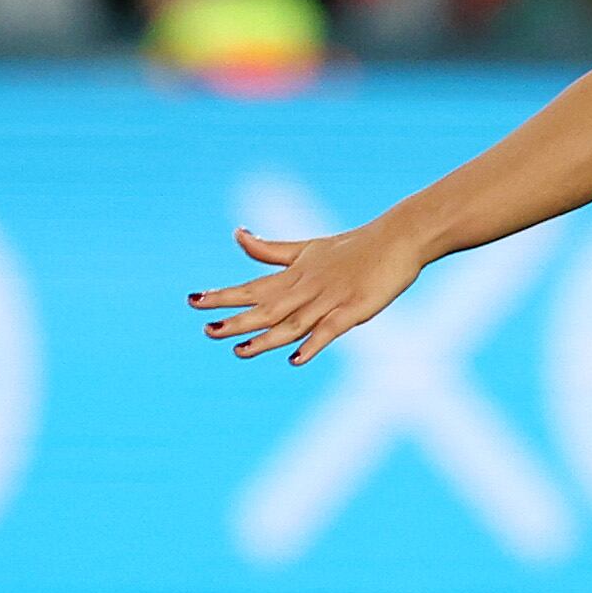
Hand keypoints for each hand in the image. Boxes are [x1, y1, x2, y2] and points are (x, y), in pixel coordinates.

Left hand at [189, 222, 429, 365]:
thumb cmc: (354, 245)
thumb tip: (237, 234)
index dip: (224, 295)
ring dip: (267, 338)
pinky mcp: (355, 309)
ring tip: (240, 351)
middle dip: (237, 320)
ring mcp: (331, 299)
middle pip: (267, 307)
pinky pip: (330, 330)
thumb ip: (271, 250)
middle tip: (207, 331)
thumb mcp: (307, 246)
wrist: (398, 238)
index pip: (253, 287)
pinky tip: (295, 359)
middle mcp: (307, 287)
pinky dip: (313, 343)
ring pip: (293, 322)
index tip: (193, 301)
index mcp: (295, 274)